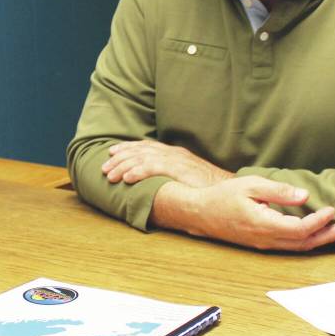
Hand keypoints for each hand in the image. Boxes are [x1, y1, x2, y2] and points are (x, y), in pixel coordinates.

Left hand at [102, 139, 228, 187]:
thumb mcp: (188, 178)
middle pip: (141, 150)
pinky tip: (126, 178)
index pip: (146, 147)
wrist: (229, 189)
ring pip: (143, 159)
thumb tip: (158, 183)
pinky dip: (138, 172)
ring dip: (123, 166)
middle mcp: (174, 153)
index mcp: (175, 154)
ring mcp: (177, 160)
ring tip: (110, 175)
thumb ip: (173, 176)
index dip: (128, 148)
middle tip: (105, 167)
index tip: (112, 152)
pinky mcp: (180, 169)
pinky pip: (154, 168)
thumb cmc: (210, 187)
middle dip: (120, 157)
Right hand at [151, 176, 334, 251]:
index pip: (300, 229)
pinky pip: (289, 246)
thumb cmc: (223, 196)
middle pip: (303, 243)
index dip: (319, 221)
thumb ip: (278, 191)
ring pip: (297, 247)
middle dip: (327, 236)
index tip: (331, 209)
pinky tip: (314, 233)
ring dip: (319, 240)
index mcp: (264, 224)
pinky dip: (305, 241)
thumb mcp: (250, 186)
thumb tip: (304, 196)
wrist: (200, 213)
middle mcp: (266, 239)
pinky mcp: (261, 244)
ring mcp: (263, 244)